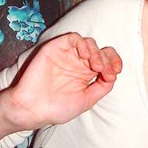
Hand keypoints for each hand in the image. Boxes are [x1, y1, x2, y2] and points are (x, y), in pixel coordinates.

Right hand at [6, 33, 121, 129]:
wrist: (33, 109)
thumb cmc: (57, 108)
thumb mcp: (86, 100)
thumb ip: (101, 88)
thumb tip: (114, 76)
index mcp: (86, 74)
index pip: (106, 61)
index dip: (114, 63)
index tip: (114, 73)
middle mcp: (78, 62)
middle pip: (100, 51)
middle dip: (107, 59)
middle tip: (105, 72)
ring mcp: (67, 55)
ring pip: (89, 43)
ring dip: (96, 52)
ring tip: (96, 66)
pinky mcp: (56, 48)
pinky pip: (73, 38)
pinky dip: (82, 43)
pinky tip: (85, 55)